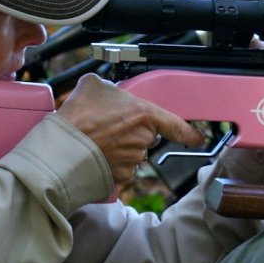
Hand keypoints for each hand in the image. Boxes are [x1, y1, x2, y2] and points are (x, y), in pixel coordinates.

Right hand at [57, 74, 204, 185]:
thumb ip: (108, 86)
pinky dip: (113, 162)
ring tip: (98, 139)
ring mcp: (134, 160)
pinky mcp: (122, 176)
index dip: (191, 133)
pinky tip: (97, 153)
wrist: (63, 149)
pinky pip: (123, 168)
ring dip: (122, 147)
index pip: (178, 126)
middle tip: (110, 125)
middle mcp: (144, 139)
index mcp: (145, 115)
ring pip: (135, 152)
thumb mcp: (93, 86)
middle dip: (134, 132)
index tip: (199, 137)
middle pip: (148, 136)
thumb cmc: (78, 117)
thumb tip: (106, 88)